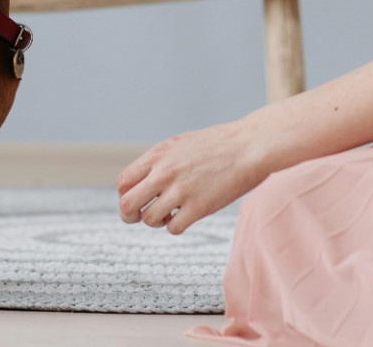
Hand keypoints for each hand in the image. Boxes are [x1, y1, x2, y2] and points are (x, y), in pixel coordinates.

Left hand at [116, 120, 269, 234]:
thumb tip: (143, 180)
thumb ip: (160, 161)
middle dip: (129, 216)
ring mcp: (180, 191)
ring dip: (156, 222)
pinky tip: (186, 217)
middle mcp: (164, 173)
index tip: (137, 199)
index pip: (122, 183)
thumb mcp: (180, 144)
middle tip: (140, 217)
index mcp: (157, 156)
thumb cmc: (219, 144)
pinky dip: (176, 227)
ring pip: (149, 219)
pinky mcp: (199, 207)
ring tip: (170, 215)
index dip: (125, 195)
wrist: (250, 145)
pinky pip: (174, 228)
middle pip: (127, 205)